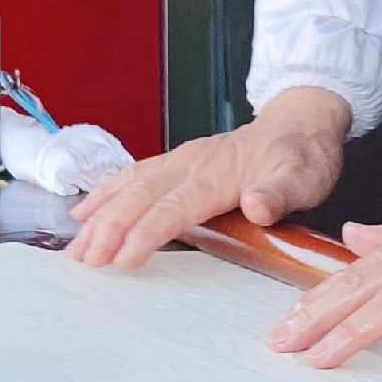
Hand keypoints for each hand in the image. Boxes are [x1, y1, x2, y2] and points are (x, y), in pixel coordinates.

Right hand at [69, 86, 348, 266]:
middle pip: (141, 195)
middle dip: (109, 227)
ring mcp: (181, 160)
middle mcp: (192, 162)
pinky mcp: (177, 162)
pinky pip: (133, 176)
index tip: (122, 259)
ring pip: (130, 185)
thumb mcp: (305, 175)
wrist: (302, 122)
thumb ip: (280, 192)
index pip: (175, 206)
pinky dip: (105, 193)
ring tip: (76, 244)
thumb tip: (258, 205)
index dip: (146, 232)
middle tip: (85, 259)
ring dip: (100, 214)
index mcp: (219, 172)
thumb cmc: (303, 154)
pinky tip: (85, 211)